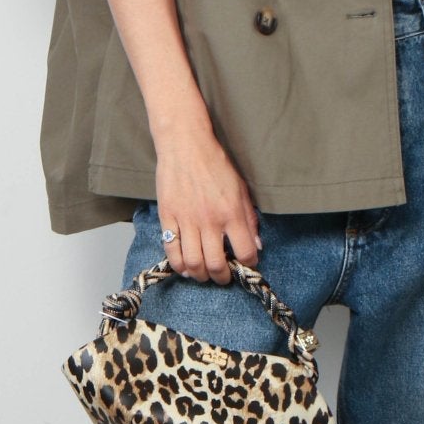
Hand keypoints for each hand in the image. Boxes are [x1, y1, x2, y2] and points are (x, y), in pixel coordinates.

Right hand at [154, 128, 261, 283]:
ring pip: (193, 263)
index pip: (245, 252)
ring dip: (200, 275)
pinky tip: (185, 266)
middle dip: (222, 277)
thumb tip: (255, 245)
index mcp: (232, 213)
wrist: (186, 146)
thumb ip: (250, 219)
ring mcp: (187, 221)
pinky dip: (178, 265)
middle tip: (224, 276)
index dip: (249, 264)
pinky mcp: (168, 217)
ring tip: (204, 273)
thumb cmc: (216, 164)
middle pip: (217, 265)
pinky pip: (172, 250)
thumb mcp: (241, 189)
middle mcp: (210, 221)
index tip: (246, 263)